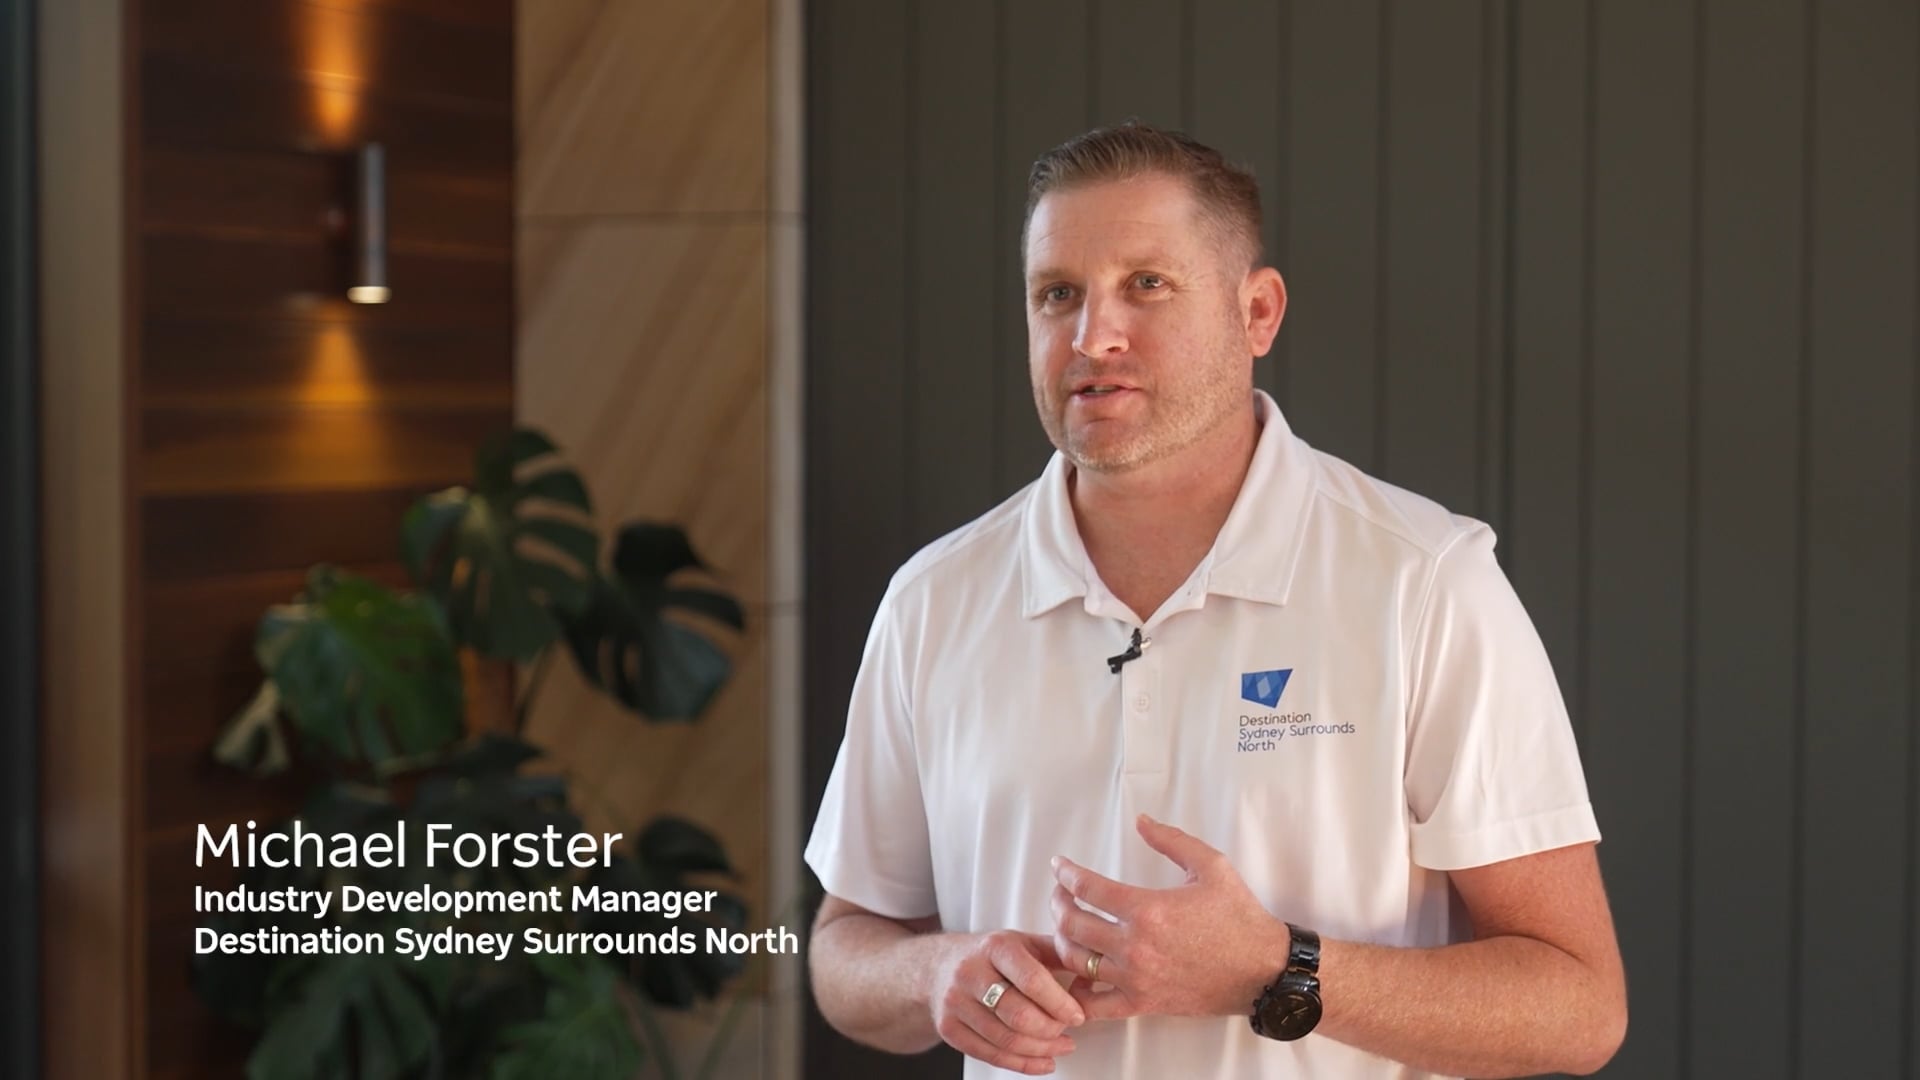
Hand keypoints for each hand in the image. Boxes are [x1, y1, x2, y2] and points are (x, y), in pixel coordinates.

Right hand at [928, 929, 1085, 1074]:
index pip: (1031, 979)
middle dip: (1051, 1030)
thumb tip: (1098, 970)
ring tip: (1061, 1046)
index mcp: (995, 947)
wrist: (938, 966)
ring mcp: (955, 1002)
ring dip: (1041, 1050)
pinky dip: (1022, 1064)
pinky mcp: (948, 1028)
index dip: (1059, 1003)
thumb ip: (1059, 954)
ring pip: (1005, 1039)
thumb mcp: (1024, 943)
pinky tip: (1042, 1061)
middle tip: (1069, 1032)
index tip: (1078, 1016)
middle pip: (1017, 1015)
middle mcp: (971, 972)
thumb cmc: (991, 956)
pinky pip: (989, 1055)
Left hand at [1050, 814, 1287, 1021]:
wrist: (1263, 970)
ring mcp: (1136, 978)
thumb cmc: (1240, 917)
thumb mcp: (1211, 866)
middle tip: (1060, 893)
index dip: (1066, 874)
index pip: (1087, 888)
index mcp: (1148, 909)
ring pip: (1076, 961)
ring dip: (1062, 940)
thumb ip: (1171, 840)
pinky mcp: (1143, 1004)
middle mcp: (1135, 946)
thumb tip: (1141, 821)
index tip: (1059, 867)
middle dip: (1058, 903)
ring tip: (1066, 926)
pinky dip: (1077, 992)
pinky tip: (1076, 977)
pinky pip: (1095, 1004)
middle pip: (1072, 924)